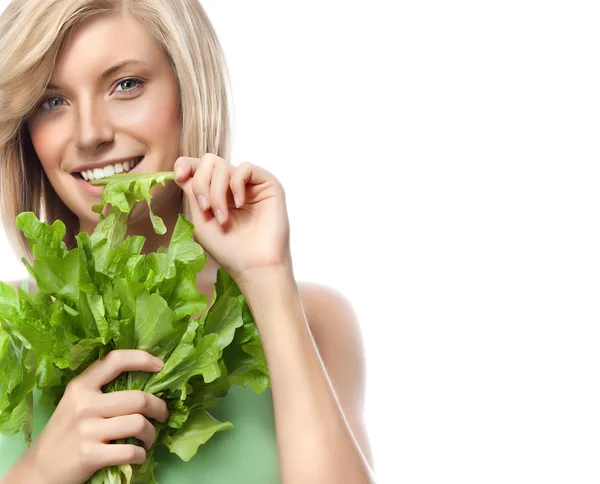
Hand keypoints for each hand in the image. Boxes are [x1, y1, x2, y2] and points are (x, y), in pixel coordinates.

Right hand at [15, 350, 168, 483]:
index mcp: (81, 386)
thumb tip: (144, 380)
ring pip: (139, 424)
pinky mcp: (90, 455)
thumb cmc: (64, 434)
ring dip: (152, 434)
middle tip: (162, 414)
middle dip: (159, 408)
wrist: (37, 471)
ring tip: (149, 439)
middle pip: (139, 398)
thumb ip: (101, 390)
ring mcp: (87, 430)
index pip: (116, 360)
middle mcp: (84, 404)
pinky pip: (130, 451)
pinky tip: (138, 455)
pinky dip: (141, 455)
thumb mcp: (75, 403)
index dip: (142, 359)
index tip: (159, 365)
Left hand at [174, 154, 292, 283]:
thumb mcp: (201, 220)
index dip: (185, 165)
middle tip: (206, 210)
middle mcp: (232, 185)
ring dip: (217, 192)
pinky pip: (245, 168)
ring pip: (223, 165)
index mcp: (216, 192)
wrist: (253, 265)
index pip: (198, 166)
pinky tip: (240, 204)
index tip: (179, 177)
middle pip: (208, 161)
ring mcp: (250, 183)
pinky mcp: (267, 183)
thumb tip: (184, 171)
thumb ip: (193, 193)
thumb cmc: (229, 249)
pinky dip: (236, 185)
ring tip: (223, 217)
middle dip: (202, 184)